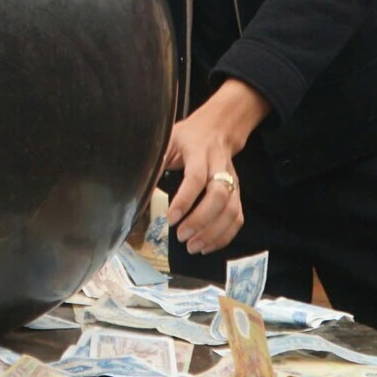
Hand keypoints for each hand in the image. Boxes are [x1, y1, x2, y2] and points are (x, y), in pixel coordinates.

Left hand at [162, 79, 269, 255]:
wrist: (217, 129)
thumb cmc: (187, 137)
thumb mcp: (167, 141)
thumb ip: (156, 162)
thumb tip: (139, 188)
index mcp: (199, 152)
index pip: (196, 178)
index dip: (185, 200)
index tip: (170, 219)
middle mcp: (220, 167)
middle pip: (219, 196)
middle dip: (201, 220)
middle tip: (181, 237)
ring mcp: (232, 182)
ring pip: (231, 210)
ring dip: (213, 233)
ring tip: (192, 247)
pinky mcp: (238, 194)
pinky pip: (237, 218)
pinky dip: (224, 236)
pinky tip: (207, 246)